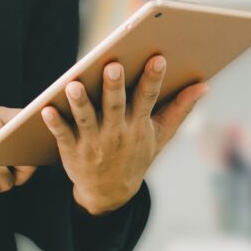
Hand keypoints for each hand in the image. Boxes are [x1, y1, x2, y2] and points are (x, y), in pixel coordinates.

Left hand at [41, 55, 207, 215]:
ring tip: (73, 84)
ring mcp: (94, 142)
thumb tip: (204, 85)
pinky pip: (62, 134)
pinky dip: (54, 122)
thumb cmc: (137, 154)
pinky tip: (45, 108)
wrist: (110, 193)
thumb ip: (181, 108)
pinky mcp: (72, 149)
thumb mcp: (162, 135)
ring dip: (79, 102)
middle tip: (113, 65)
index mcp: (140, 125)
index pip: (148, 98)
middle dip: (114, 86)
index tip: (159, 58)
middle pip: (115, 105)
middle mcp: (117, 132)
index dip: (154, 78)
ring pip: (85, 118)